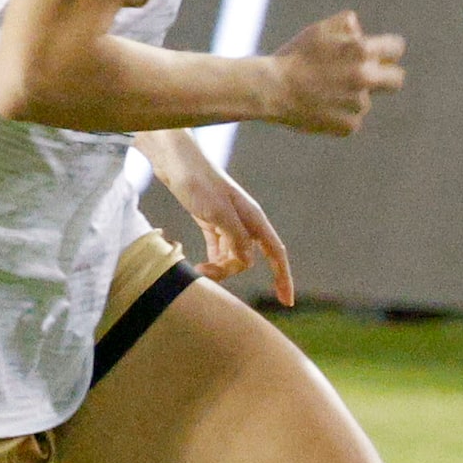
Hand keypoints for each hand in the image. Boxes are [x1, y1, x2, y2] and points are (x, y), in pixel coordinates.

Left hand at [141, 130, 295, 305]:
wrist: (175, 160)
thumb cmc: (198, 183)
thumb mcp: (217, 213)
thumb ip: (236, 238)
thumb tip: (247, 261)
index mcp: (253, 218)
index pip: (276, 254)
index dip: (283, 278)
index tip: (287, 302)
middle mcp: (245, 221)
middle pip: (247, 259)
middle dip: (229, 272)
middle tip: (202, 273)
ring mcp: (228, 221)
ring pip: (231, 255)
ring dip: (217, 266)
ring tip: (195, 267)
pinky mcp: (211, 220)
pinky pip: (218, 248)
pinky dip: (211, 258)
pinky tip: (199, 263)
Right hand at [269, 10, 404, 135]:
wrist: (271, 88)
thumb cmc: (294, 56)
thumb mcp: (320, 30)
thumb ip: (347, 25)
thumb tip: (363, 32)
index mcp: (362, 51)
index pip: (396, 48)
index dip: (388, 50)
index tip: (384, 54)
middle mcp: (366, 77)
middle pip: (396, 80)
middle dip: (387, 76)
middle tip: (370, 76)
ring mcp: (359, 104)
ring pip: (365, 100)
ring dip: (351, 96)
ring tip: (322, 92)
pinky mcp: (350, 125)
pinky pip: (351, 119)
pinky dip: (339, 115)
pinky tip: (319, 107)